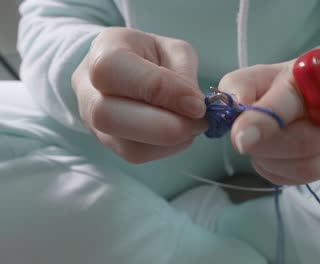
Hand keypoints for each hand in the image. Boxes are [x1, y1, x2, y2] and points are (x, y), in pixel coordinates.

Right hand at [72, 28, 206, 162]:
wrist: (127, 72)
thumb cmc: (152, 57)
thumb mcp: (174, 50)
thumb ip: (184, 73)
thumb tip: (193, 107)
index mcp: (102, 51)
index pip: (114, 70)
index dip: (160, 89)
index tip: (197, 104)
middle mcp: (87, 88)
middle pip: (107, 116)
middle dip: (163, 127)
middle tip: (199, 122)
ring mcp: (92, 121)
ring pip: (125, 145)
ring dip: (170, 141)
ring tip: (193, 125)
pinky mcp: (108, 144)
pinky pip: (136, 155)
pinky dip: (166, 148)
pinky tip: (180, 132)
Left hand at [218, 61, 319, 184]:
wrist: (310, 96)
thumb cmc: (278, 86)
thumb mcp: (254, 77)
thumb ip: (239, 87)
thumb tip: (237, 106)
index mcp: (314, 76)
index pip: (291, 101)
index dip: (264, 122)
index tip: (239, 139)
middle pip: (305, 141)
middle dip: (265, 147)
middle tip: (242, 141)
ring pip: (309, 165)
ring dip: (272, 161)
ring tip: (258, 146)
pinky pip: (306, 178)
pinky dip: (278, 171)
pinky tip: (269, 156)